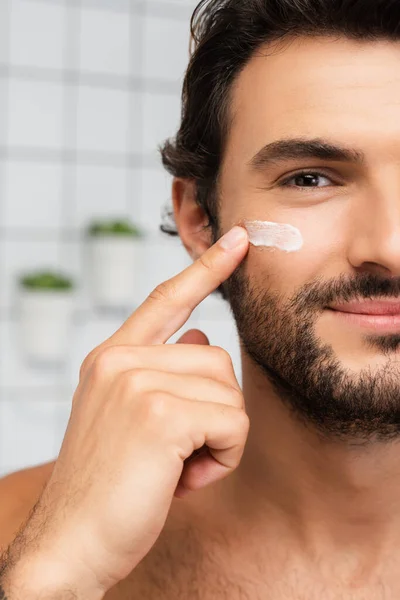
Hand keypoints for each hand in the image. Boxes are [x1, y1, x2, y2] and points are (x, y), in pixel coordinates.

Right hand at [2, 225, 249, 598]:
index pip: (167, 299)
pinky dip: (222, 458)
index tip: (238, 239)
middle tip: (175, 455)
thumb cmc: (109, 485)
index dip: (205, 267)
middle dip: (213, 414)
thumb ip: (163, 371)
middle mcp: (121, 359)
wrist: (72, 542)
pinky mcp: (160, 413)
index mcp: (112, 357)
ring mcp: (137, 381)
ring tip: (176, 468)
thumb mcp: (130, 418)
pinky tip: (184, 479)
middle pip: (217, 360)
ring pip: (229, 393)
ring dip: (218, 439)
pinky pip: (232, 423)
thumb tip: (202, 334)